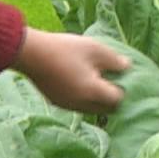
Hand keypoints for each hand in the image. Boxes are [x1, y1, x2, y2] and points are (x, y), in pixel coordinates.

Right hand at [13, 29, 128, 113]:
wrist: (30, 54)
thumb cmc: (65, 49)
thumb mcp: (94, 49)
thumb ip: (114, 60)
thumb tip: (127, 67)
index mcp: (93, 92)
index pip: (118, 100)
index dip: (124, 89)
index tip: (123, 77)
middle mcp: (81, 105)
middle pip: (106, 109)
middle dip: (112, 96)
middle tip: (112, 78)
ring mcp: (68, 106)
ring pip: (92, 109)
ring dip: (98, 98)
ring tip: (96, 78)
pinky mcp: (57, 103)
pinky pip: (78, 105)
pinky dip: (84, 97)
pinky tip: (80, 80)